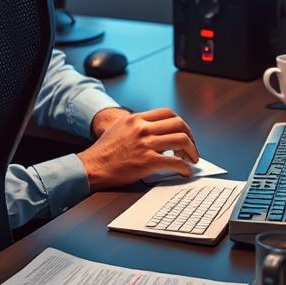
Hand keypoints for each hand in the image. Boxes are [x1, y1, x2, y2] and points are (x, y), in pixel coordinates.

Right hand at [76, 107, 199, 190]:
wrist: (94, 166)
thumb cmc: (105, 151)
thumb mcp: (119, 128)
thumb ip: (137, 126)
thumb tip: (155, 131)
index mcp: (135, 119)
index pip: (167, 113)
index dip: (180, 123)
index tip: (183, 133)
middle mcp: (142, 128)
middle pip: (178, 124)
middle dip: (190, 137)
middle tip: (191, 148)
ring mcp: (146, 144)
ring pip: (182, 140)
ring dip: (191, 151)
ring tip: (190, 160)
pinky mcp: (148, 161)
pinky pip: (176, 162)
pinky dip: (185, 168)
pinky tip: (184, 172)